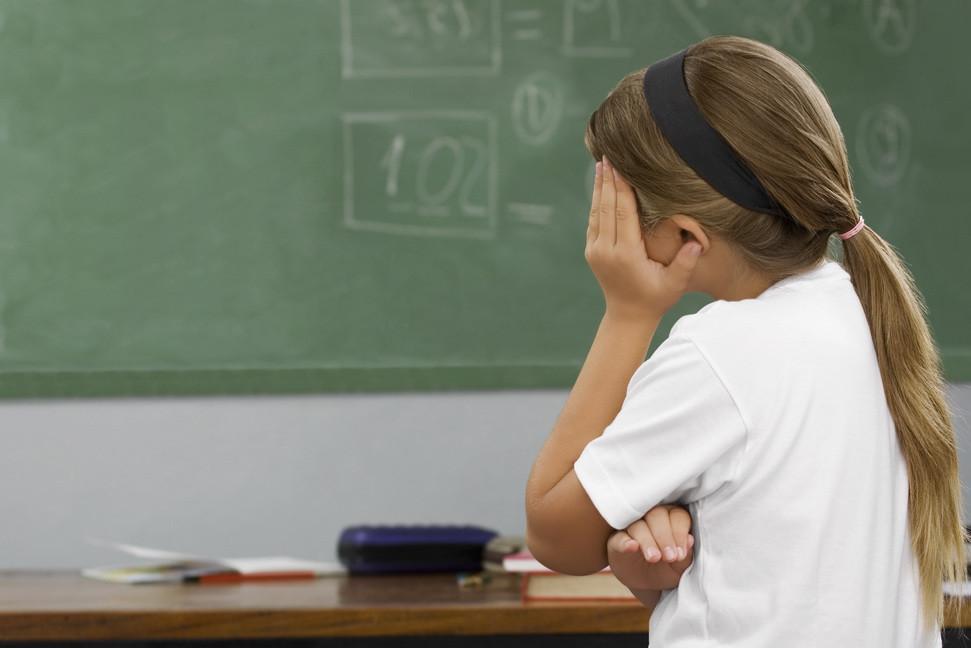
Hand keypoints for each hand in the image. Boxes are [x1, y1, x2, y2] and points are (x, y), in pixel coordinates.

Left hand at [585, 157, 701, 320]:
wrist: (628, 316)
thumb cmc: (656, 298)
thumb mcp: (675, 284)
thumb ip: (685, 263)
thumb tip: (699, 243)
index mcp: (625, 254)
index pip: (623, 212)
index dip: (621, 187)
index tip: (620, 165)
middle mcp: (606, 250)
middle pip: (606, 207)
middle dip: (608, 180)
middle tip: (608, 155)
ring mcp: (595, 250)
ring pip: (596, 212)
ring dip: (600, 187)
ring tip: (602, 164)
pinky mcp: (592, 251)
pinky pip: (594, 221)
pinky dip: (597, 202)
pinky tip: (601, 186)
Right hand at [606, 504, 694, 591]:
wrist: (646, 584)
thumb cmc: (667, 569)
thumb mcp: (681, 566)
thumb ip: (687, 555)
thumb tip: (690, 539)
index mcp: (671, 518)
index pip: (677, 516)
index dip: (679, 533)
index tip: (680, 555)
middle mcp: (651, 517)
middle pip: (657, 516)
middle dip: (665, 537)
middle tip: (669, 558)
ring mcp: (631, 527)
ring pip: (638, 525)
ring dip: (647, 541)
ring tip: (654, 558)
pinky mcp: (616, 540)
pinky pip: (619, 538)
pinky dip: (625, 542)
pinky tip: (632, 546)